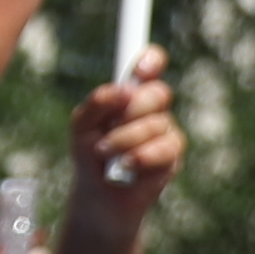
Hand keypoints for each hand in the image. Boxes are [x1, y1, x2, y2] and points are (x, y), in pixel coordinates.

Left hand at [72, 49, 184, 194]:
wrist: (97, 193)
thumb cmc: (89, 152)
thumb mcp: (81, 125)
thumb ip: (97, 103)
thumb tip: (123, 90)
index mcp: (132, 92)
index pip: (151, 65)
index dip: (151, 60)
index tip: (140, 71)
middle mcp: (153, 108)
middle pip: (158, 93)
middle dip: (131, 111)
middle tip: (108, 127)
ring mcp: (166, 131)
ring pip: (157, 124)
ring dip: (125, 139)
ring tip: (105, 152)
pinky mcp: (173, 155)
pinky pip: (165, 148)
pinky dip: (142, 156)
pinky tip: (127, 165)